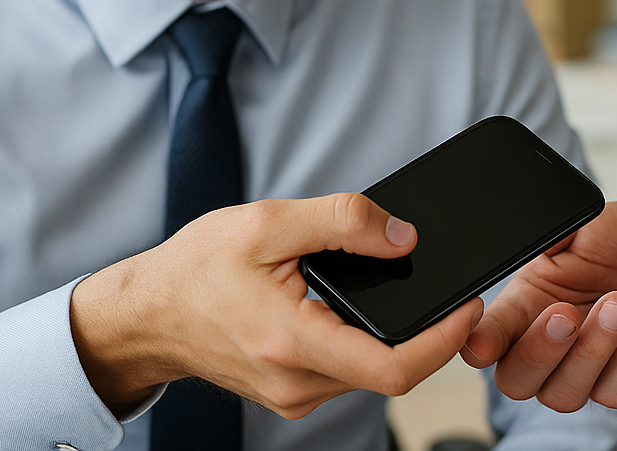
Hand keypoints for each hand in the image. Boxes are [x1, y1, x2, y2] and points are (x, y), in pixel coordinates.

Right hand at [69, 194, 482, 417]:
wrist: (145, 315)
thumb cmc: (195, 268)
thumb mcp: (268, 222)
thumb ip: (342, 222)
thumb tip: (403, 235)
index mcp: (292, 343)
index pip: (393, 368)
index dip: (444, 340)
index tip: (470, 306)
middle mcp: (296, 382)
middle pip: (390, 371)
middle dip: (428, 331)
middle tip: (450, 289)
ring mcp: (293, 394)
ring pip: (369, 371)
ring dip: (395, 336)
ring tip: (400, 288)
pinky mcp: (291, 391)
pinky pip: (345, 369)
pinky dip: (364, 339)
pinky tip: (359, 306)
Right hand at [461, 202, 616, 411]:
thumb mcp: (584, 223)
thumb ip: (550, 234)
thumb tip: (523, 240)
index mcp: (525, 304)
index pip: (489, 335)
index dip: (480, 343)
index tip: (483, 343)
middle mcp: (549, 345)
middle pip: (517, 379)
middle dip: (539, 350)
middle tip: (566, 313)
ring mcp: (588, 370)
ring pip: (565, 393)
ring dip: (592, 349)